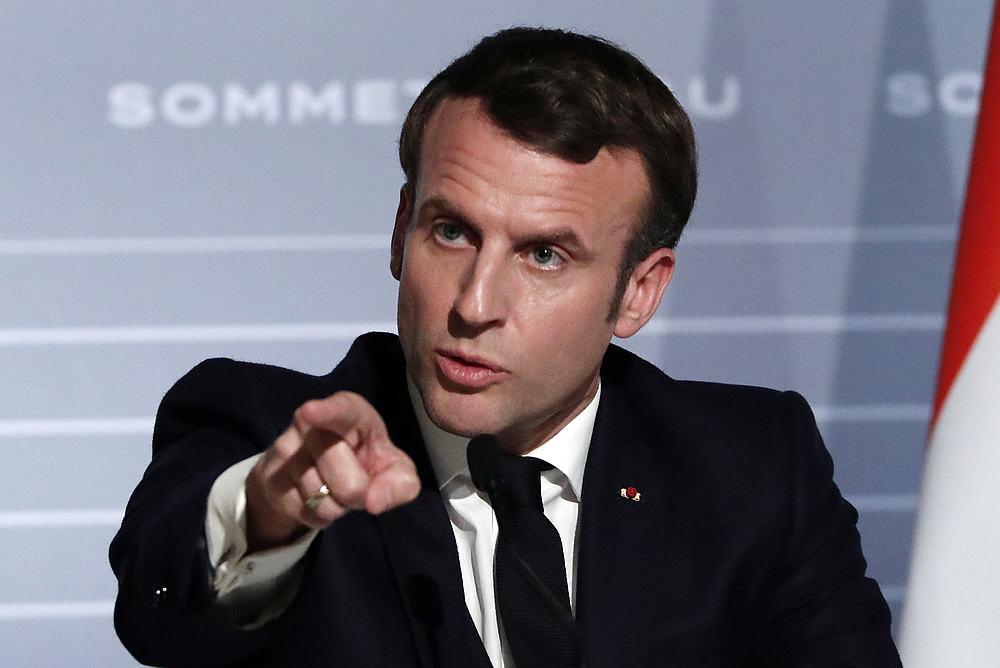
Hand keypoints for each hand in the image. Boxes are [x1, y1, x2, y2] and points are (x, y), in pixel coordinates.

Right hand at [244, 392, 420, 551]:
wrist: (320, 475)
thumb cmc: (365, 461)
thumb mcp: (394, 470)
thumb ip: (400, 483)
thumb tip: (374, 502)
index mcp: (350, 412)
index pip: (339, 410)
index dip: (326, 412)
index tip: (309, 412)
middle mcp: (311, 424)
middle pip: (346, 478)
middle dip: (358, 492)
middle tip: (358, 483)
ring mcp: (286, 449)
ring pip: (321, 498)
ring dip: (336, 504)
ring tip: (333, 486)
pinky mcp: (270, 477)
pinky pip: (303, 511)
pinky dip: (318, 515)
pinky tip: (316, 497)